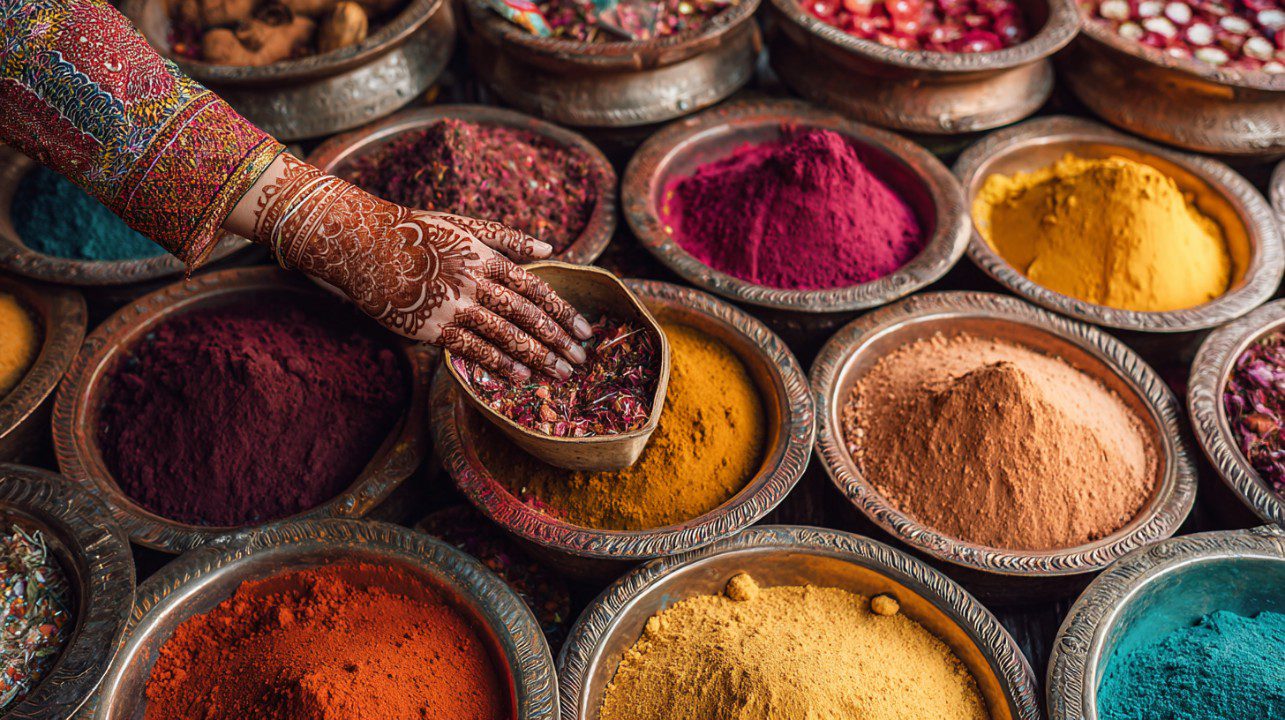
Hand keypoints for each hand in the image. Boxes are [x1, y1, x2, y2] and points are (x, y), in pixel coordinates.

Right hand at [248, 154, 590, 380]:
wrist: (363, 244)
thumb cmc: (417, 233)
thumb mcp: (464, 225)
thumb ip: (508, 239)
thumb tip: (550, 251)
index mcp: (487, 257)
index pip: (536, 289)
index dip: (563, 313)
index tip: (586, 332)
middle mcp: (475, 280)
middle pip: (527, 315)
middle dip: (557, 341)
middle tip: (581, 362)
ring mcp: (453, 305)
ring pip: (505, 335)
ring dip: (536, 356)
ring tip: (559, 374)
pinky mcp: (431, 326)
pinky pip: (471, 349)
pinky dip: (498, 364)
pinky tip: (519, 378)